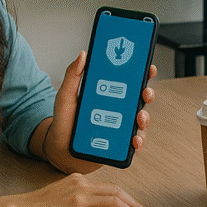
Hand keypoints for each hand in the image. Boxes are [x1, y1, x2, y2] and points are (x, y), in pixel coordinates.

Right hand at [7, 173, 151, 206]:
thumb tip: (94, 202)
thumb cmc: (36, 206)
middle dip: (135, 205)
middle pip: (118, 193)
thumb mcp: (60, 191)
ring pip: (115, 203)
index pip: (110, 187)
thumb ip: (78, 192)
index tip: (137, 206)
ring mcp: (80, 199)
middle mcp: (82, 186)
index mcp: (79, 179)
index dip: (127, 197)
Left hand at [45, 51, 156, 173]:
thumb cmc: (63, 123)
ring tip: (138, 118)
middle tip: (144, 92)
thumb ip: (73, 76)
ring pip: (141, 120)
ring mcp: (121, 127)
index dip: (142, 73)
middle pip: (140, 99)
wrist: (59, 151)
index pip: (129, 81)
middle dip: (147, 94)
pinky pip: (136, 142)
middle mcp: (118, 110)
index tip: (148, 67)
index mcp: (108, 95)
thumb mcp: (66, 97)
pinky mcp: (121, 144)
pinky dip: (139, 140)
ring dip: (145, 117)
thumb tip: (83, 55)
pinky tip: (134, 139)